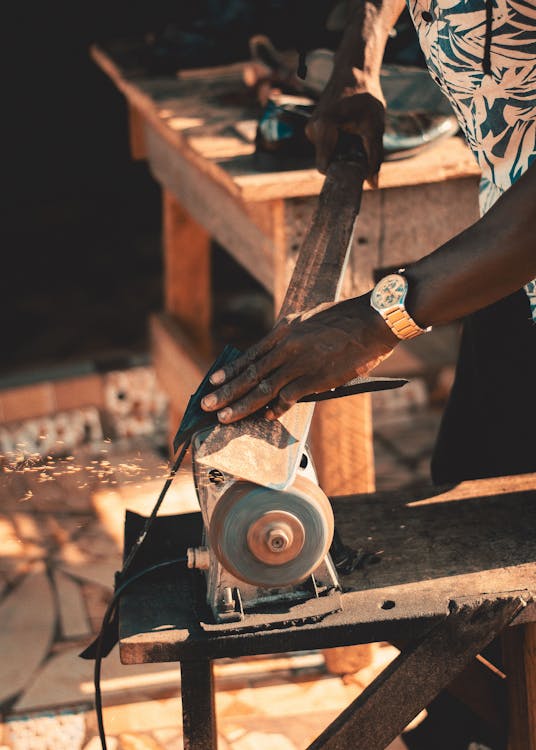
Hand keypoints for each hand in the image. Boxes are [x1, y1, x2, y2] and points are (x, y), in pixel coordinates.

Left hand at [201, 295, 397, 423]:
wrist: (371, 321)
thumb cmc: (345, 318)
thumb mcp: (309, 319)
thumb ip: (292, 336)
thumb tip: (280, 350)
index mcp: (283, 330)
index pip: (250, 355)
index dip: (230, 370)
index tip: (213, 380)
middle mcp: (285, 347)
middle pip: (249, 374)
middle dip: (226, 392)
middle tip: (207, 405)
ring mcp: (298, 364)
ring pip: (262, 389)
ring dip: (241, 406)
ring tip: (224, 418)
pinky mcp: (314, 379)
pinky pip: (288, 398)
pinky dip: (276, 409)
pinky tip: (265, 417)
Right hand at [306, 76, 384, 185]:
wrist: (354, 72)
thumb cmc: (366, 96)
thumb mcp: (375, 128)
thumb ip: (374, 157)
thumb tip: (373, 184)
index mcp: (323, 128)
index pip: (324, 166)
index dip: (339, 175)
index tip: (354, 175)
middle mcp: (312, 129)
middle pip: (327, 161)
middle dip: (343, 161)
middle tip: (361, 150)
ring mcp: (310, 128)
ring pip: (326, 154)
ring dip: (342, 152)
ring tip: (356, 135)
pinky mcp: (313, 127)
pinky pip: (325, 146)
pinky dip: (338, 144)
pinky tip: (348, 131)